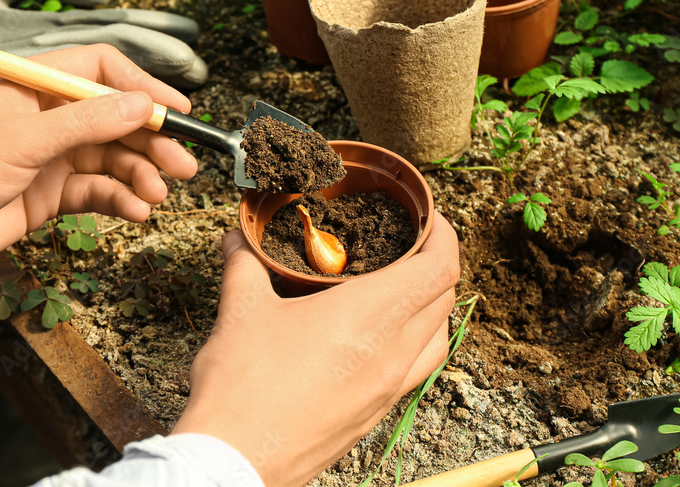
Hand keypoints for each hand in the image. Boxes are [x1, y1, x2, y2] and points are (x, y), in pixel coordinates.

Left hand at [0, 44, 196, 270]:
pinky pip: (98, 191)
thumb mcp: (25, 139)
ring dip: (141, 175)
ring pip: (113, 158)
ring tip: (158, 196)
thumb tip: (143, 104)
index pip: (103, 70)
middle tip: (184, 165)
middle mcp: (48, 116)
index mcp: (37, 85)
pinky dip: (120, 200)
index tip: (178, 110)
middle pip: (117, 118)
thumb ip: (88, 121)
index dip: (142, 86)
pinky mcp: (50, 193)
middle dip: (153, 141)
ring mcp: (51, 155)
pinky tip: (135, 212)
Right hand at [172, 213, 459, 486]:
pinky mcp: (377, 413)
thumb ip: (245, 263)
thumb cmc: (242, 386)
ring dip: (433, 306)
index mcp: (369, 315)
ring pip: (439, 337)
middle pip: (444, 298)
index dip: (444, 235)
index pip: (439, 268)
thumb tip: (239, 237)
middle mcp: (392, 352)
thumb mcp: (240, 310)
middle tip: (410, 245)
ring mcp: (389, 388)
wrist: (235, 460)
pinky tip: (385, 338)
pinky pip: (419, 369)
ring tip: (405, 289)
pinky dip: (418, 342)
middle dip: (436, 263)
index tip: (430, 219)